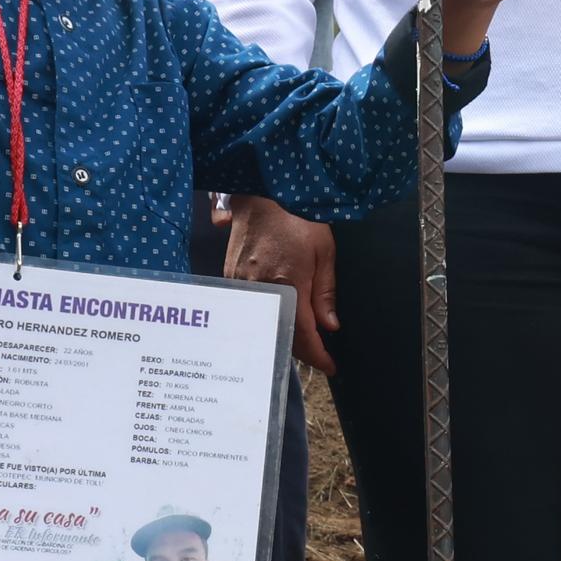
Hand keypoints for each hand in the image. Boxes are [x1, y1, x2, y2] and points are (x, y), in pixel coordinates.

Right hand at [226, 195, 339, 373]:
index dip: (318, 356)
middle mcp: (261, 291)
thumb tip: (330, 326)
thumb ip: (325, 293)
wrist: (262, 194)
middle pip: (281, 335)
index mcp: (287, 286)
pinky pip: (250, 310)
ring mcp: (242, 286)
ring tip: (302, 342)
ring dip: (283, 337)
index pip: (304, 335)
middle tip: (319, 356)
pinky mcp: (231, 279)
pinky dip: (266, 320)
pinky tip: (278, 321)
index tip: (330, 366)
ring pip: (264, 325)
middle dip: (302, 351)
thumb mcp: (323, 253)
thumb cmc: (297, 218)